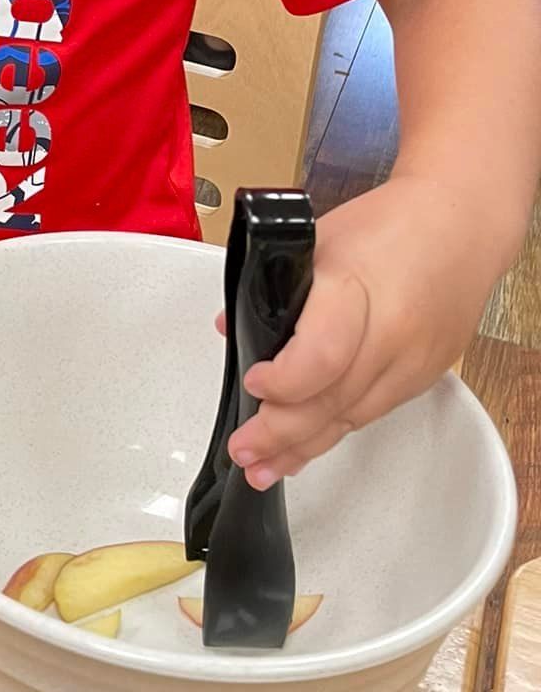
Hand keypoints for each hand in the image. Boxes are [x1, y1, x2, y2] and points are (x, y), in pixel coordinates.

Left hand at [224, 177, 492, 487]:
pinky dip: (336, 432)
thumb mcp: (316, 239)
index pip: (322, 353)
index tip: (253, 381)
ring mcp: (413, 361)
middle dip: (282, 433)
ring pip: (353, 418)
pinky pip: (372, 414)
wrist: (460, 225)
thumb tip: (231, 326)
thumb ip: (272, 285)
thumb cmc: (389, 225)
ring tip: (264, 466)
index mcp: (357, 288)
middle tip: (244, 450)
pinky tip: (307, 448)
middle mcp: (391, 332)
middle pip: (334, 399)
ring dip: (305, 447)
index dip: (284, 380)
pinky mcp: (424, 378)